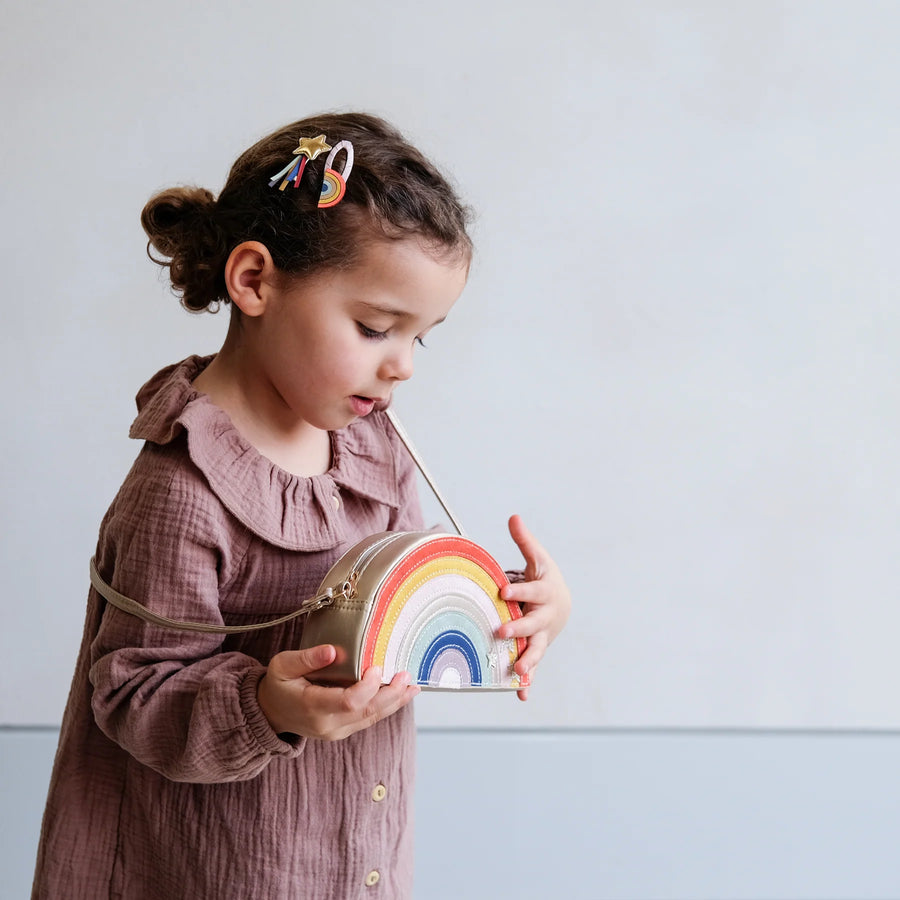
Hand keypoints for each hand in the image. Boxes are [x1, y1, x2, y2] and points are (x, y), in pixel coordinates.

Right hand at [257, 644, 419, 739]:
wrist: (271, 713)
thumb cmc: (278, 685)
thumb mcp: (282, 666)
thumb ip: (307, 658)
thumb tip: (332, 650)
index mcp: (312, 707)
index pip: (348, 702)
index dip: (368, 687)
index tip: (377, 667)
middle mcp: (328, 724)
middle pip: (367, 712)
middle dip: (391, 694)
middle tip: (407, 675)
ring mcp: (338, 730)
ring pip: (373, 717)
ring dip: (396, 701)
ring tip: (413, 684)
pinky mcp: (345, 729)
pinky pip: (370, 718)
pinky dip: (388, 705)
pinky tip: (403, 693)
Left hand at [497, 514, 570, 700]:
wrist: (562, 604)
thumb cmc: (544, 579)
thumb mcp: (537, 558)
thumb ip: (524, 541)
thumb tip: (513, 517)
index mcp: (544, 594)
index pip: (532, 591)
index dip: (519, 591)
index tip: (502, 590)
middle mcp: (545, 617)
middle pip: (533, 624)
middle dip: (518, 629)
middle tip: (500, 632)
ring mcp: (542, 636)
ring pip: (536, 650)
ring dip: (528, 661)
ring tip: (518, 671)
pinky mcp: (536, 650)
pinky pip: (533, 668)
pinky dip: (528, 684)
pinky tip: (521, 695)